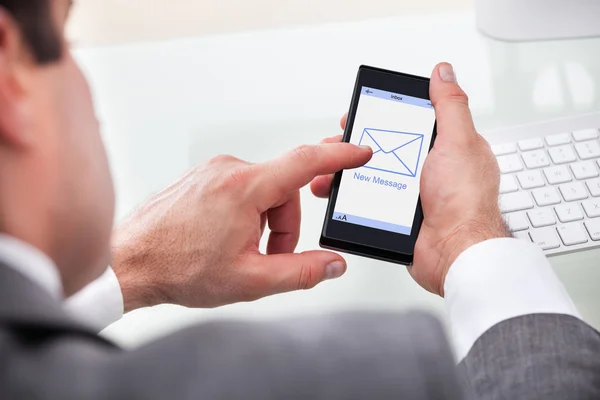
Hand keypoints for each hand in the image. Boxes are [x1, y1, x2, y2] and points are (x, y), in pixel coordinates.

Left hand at [112, 143, 371, 311]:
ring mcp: (212, 171)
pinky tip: (224, 238)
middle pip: (285, 189)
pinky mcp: (202, 177)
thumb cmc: (178, 268)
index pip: (306, 162)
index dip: (340, 156)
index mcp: (244, 188)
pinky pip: (241, 189)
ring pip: (263, 192)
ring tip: (240, 252)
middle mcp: (228, 169)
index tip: (360, 152)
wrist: (129, 262)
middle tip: (268, 257)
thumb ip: (301, 272)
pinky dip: (246, 214)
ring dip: (264, 222)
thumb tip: (333, 263)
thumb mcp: (250, 280)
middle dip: (286, 226)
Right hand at [311, 63, 509, 296]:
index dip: (382, 116)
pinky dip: (354, 197)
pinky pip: (371, 200)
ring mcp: (413, 194)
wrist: (454, 252)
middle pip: (385, 149)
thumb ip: (450, 106)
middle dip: (356, 146)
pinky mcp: (399, 216)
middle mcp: (429, 170)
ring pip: (374, 175)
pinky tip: (340, 194)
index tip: (360, 113)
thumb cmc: (465, 202)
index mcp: (446, 149)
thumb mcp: (458, 141)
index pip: (409, 123)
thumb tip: (443, 73)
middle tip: (336, 145)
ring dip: (348, 173)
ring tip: (329, 174)